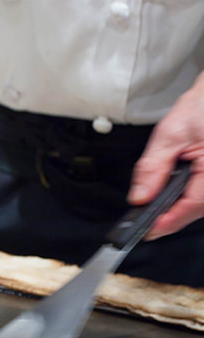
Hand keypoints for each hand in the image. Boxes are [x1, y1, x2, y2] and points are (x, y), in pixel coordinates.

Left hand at [128, 72, 203, 238]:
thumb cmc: (202, 108)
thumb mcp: (169, 134)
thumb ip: (152, 168)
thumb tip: (140, 196)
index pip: (192, 204)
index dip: (168, 221)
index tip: (148, 229)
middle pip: (195, 209)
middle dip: (169, 217)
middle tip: (144, 221)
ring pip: (199, 207)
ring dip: (177, 209)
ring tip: (156, 208)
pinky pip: (202, 198)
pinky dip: (186, 200)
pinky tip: (172, 196)